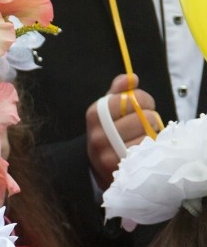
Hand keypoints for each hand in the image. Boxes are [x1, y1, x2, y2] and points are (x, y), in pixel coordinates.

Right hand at [85, 73, 162, 189]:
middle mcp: (99, 135)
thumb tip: (131, 78)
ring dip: (152, 133)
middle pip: (142, 116)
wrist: (98, 168)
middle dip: (150, 117)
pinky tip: (144, 148)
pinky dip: (150, 147)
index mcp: (95, 114)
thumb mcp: (108, 110)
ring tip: (144, 136)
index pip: (130, 98)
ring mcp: (108, 153)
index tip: (142, 105)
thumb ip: (118, 92)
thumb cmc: (108, 133)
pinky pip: (146, 150)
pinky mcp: (120, 167)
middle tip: (145, 123)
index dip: (143, 99)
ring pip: (147, 133)